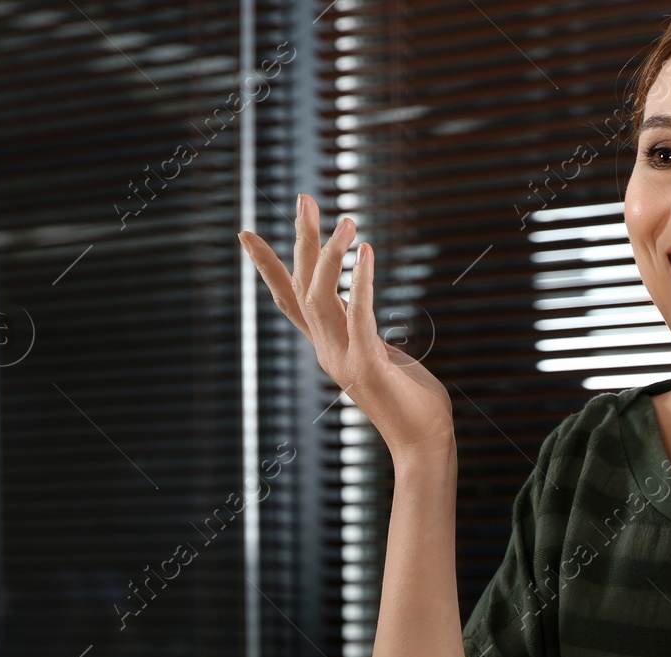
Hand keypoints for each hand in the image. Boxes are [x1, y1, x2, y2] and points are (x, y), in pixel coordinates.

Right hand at [239, 194, 453, 455]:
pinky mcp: (368, 366)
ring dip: (331, 255)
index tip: (246, 234)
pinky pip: (359, 317)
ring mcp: (344, 359)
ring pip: (322, 297)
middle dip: (301, 242)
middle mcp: (328, 350)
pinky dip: (361, 283)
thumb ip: (364, 331)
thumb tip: (358, 305)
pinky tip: (367, 252)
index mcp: (329, 346)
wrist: (424, 445)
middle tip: (304, 199)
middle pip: (302, 287)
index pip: (290, 300)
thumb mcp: (380, 356)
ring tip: (348, 220)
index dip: (269, 267)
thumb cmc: (412, 401)